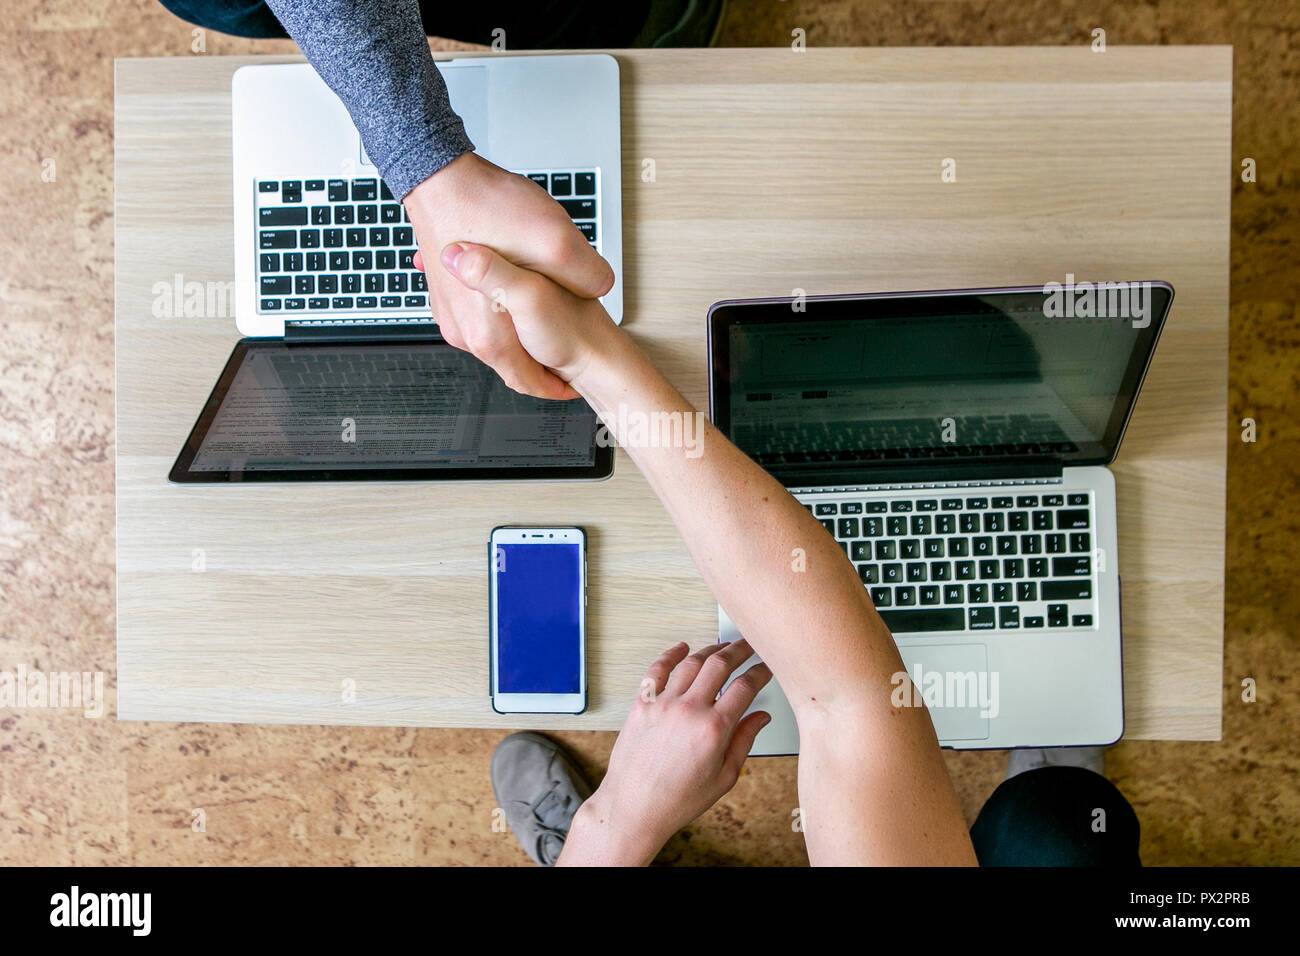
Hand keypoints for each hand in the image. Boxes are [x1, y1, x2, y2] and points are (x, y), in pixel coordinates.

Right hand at [405, 152, 613, 398]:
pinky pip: (479, 313)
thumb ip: (586, 276)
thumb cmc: (485, 208)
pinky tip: (511, 289)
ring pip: (496, 336)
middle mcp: (463, 331)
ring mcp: (450, 312)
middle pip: (512, 362)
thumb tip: (601, 288)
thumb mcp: (556, 244)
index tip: (573, 380)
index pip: (528, 382)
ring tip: (542, 313)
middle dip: (539, 356)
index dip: (556, 384)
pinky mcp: (445, 292)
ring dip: (520, 330)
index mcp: (489, 336)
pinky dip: (499, 307)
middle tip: (562, 346)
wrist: (438, 177)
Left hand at [557, 640, 772, 865]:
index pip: (745, 687)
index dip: (760, 672)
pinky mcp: (642, 705)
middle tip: (748, 646)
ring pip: (692, 662)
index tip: (765, 668)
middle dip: (739, 650)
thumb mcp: (723, 778)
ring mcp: (663, 705)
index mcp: (713, 730)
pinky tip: (682, 648)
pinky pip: (657, 669)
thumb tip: (761, 718)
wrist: (634, 807)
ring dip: (711, 649)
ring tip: (722, 647)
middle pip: (720, 664)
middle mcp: (688, 711)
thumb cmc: (677, 800)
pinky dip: (671, 654)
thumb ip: (744, 741)